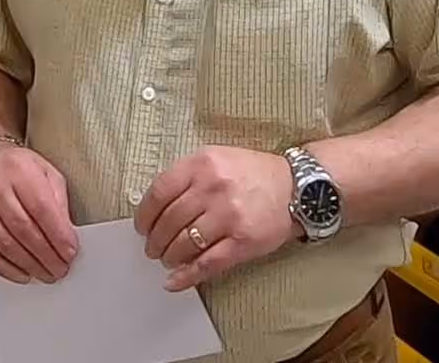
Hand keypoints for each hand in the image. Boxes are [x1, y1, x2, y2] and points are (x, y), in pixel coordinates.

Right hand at [0, 144, 78, 284]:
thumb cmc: (19, 169)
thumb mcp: (47, 173)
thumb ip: (58, 201)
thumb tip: (66, 235)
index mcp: (19, 169)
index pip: (41, 207)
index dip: (58, 234)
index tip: (70, 251)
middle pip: (22, 228)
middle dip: (45, 254)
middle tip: (60, 268)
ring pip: (4, 243)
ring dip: (29, 264)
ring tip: (46, 273)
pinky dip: (5, 268)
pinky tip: (22, 273)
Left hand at [135, 146, 296, 291]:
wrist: (296, 187)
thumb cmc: (254, 173)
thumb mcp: (217, 158)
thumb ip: (188, 175)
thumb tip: (156, 204)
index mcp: (203, 163)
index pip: (159, 192)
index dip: (144, 214)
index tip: (141, 226)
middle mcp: (213, 187)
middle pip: (168, 221)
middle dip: (154, 240)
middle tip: (152, 247)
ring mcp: (228, 216)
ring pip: (183, 244)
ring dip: (169, 257)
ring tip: (167, 258)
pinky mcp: (242, 242)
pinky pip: (206, 264)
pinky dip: (186, 276)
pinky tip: (175, 280)